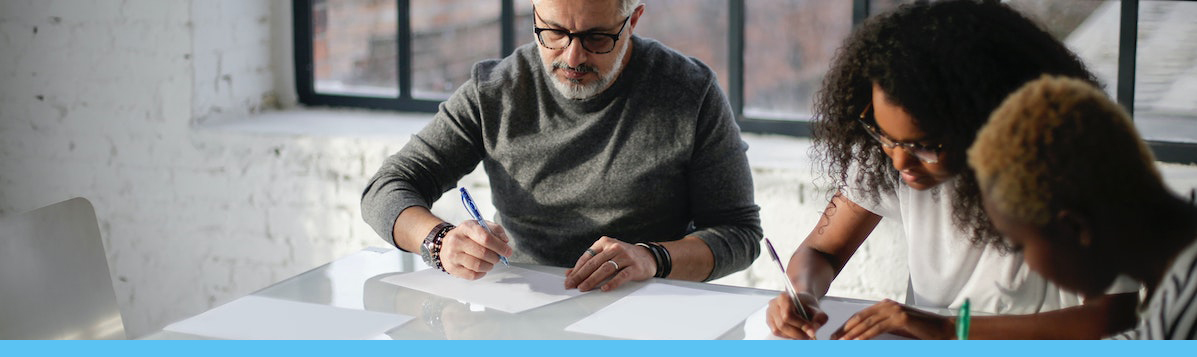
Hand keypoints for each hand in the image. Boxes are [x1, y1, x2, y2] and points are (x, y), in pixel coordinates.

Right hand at [439, 220, 511, 279]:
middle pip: (483, 253)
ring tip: (490, 262)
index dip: (500, 246)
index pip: (485, 237)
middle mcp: (457, 241)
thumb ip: (495, 230)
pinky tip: (482, 268)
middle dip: (496, 257)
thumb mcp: (481, 226)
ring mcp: (453, 255)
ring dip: (489, 266)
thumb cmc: (467, 236)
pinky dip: (481, 273)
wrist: (446, 244)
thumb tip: (505, 241)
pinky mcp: (452, 268)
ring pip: (478, 265)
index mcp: (466, 227)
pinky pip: (472, 275)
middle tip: (498, 257)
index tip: (507, 251)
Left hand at [564, 236, 655, 291]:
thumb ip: (589, 263)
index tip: (569, 279)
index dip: (577, 269)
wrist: (648, 256)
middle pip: (594, 263)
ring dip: (592, 280)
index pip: (587, 256)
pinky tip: (604, 289)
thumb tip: (569, 273)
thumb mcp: (606, 255)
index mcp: (605, 242)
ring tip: (583, 288)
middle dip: (581, 275)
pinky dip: (612, 283)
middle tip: (572, 285)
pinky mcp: (635, 267)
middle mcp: (614, 247)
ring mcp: (625, 257)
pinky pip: (621, 276)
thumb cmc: (624, 256)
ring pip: (606, 269)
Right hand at [766, 292, 827, 338]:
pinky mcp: (769, 321)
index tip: (811, 332)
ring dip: (792, 336)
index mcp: (784, 297)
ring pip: (778, 330)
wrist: (801, 302)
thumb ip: (819, 319)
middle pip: (782, 324)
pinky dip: (786, 335)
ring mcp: (769, 313)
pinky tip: (795, 334)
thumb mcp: (817, 310)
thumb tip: (812, 332)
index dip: (800, 325)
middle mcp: (773, 304)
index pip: (788, 315)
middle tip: (809, 337)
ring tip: (803, 335)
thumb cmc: (807, 305)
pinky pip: (776, 332)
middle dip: (797, 333)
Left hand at [830, 299, 953, 339]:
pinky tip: (856, 342)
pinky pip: (877, 328)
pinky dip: (865, 335)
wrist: (942, 329)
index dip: (846, 326)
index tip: (836, 335)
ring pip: (866, 323)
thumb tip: (864, 335)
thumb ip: (882, 327)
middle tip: (833, 340)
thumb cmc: (920, 330)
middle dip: (845, 330)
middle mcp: (887, 305)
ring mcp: (893, 310)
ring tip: (841, 343)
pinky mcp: (900, 317)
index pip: (860, 316)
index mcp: (885, 305)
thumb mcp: (897, 327)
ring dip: (852, 334)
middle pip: (860, 318)